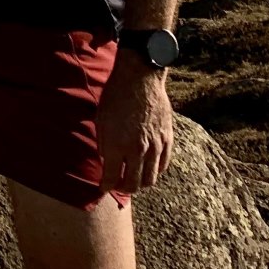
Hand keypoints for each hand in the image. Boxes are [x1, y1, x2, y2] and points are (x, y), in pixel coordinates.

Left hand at [97, 52, 175, 192]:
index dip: (106, 186)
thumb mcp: (101, 120)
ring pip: (150, 179)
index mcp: (118, 146)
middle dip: (123, 189)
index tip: (103, 187)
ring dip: (140, 184)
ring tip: (133, 180)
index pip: (112, 178)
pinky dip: (154, 172)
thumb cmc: (115, 97)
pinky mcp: (167, 140)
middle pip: (134, 184)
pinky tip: (147, 168)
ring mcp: (155, 146)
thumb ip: (105, 145)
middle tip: (117, 186)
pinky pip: (163, 165)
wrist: (139, 79)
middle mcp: (138, 150)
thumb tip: (107, 162)